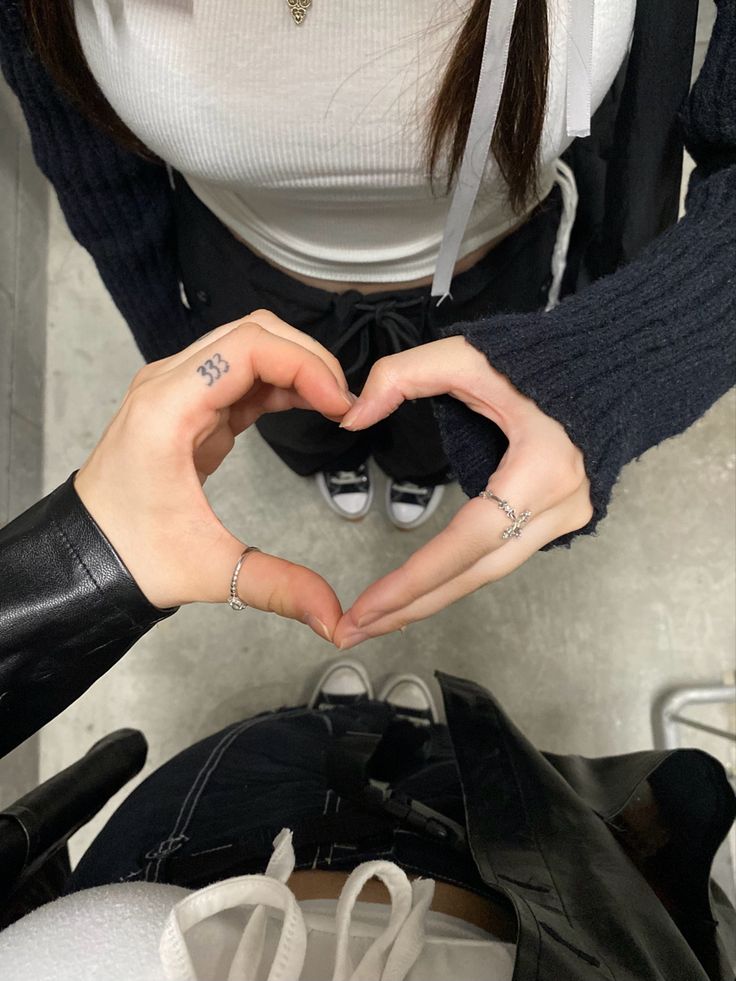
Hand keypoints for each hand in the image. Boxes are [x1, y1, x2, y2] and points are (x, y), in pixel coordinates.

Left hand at [75, 311, 352, 639]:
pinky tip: (307, 405)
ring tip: (332, 404)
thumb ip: (277, 585)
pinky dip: (279, 382)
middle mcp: (167, 387)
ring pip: (248, 345)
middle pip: (252, 332)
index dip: (304, 364)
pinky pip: (241, 374)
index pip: (248, 347)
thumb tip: (332, 613)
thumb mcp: (210, 570)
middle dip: (308, 358)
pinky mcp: (188, 407)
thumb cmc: (128, 554)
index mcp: (166, 410)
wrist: (86, 558)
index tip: (338, 402)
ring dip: (295, 366)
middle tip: (343, 402)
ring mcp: (176, 391)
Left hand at [333, 336, 593, 648]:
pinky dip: (459, 577)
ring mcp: (569, 518)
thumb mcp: (465, 355)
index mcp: (542, 466)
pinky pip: (503, 558)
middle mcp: (561, 504)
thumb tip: (352, 418)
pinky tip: (421, 591)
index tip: (367, 606)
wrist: (606, 370)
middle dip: (413, 606)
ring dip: (432, 598)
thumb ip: (401, 376)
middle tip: (354, 631)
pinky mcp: (563, 521)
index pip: (470, 538)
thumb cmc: (536, 362)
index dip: (416, 577)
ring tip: (377, 618)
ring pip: (491, 574)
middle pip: (478, 573)